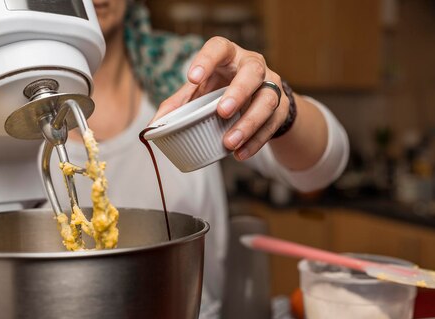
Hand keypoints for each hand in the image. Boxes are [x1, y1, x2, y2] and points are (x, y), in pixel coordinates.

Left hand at [152, 36, 287, 160]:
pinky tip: (240, 153)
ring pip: (267, 100)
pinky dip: (256, 141)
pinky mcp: (281, 108)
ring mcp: (271, 85)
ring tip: (230, 142)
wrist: (256, 98)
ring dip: (249, 123)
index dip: (206, 60)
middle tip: (222, 111)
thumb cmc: (221, 88)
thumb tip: (153, 126)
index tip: (192, 78)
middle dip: (238, 92)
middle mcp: (253, 66)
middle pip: (252, 71)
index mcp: (228, 56)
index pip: (219, 47)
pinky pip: (272, 124)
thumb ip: (178, 104)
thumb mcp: (199, 91)